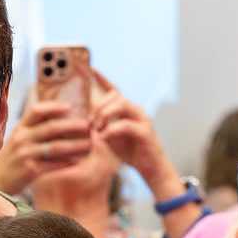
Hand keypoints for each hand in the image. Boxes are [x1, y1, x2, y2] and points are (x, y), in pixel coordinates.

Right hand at [0, 99, 91, 194]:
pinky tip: (78, 161)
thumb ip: (34, 128)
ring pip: (55, 147)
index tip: (70, 107)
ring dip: (75, 145)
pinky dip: (67, 162)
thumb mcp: (18, 139)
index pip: (37, 111)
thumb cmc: (12, 159)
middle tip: (88, 126)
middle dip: (72, 126)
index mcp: (20, 128)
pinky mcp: (30, 170)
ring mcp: (25, 155)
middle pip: (51, 128)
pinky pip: (53, 165)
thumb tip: (60, 117)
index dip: (54, 107)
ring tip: (89, 145)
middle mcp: (22, 139)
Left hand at [91, 69, 172, 187]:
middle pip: (116, 96)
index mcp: (127, 110)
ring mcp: (142, 119)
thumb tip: (85, 123)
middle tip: (89, 122)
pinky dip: (112, 130)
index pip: (114, 90)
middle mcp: (136, 110)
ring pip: (122, 104)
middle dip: (99, 106)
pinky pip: (126, 125)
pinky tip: (104, 137)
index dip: (103, 79)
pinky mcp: (145, 132)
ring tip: (96, 128)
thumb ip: (101, 127)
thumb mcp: (111, 137)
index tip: (91, 69)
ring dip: (105, 114)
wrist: (151, 168)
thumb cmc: (130, 153)